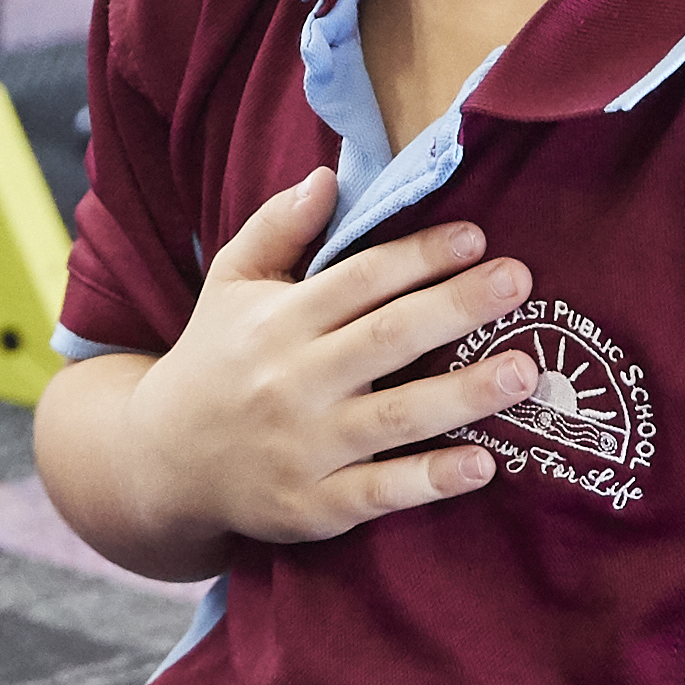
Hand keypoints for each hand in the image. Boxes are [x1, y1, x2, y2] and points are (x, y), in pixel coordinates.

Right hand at [121, 164, 539, 547]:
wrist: (159, 462)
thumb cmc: (213, 362)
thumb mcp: (229, 285)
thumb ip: (276, 229)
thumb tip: (328, 177)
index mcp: (278, 322)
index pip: (359, 280)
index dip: (418, 255)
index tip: (475, 237)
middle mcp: (292, 381)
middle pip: (386, 338)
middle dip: (456, 307)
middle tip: (520, 281)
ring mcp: (304, 447)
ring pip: (394, 417)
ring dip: (463, 393)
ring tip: (525, 370)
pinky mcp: (313, 506)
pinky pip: (379, 492)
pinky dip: (429, 480)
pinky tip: (482, 465)